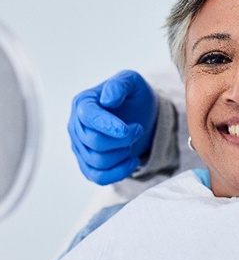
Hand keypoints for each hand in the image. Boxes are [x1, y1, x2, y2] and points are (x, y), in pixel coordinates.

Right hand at [68, 70, 158, 184]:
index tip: (127, 130)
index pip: (88, 117)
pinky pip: (98, 177)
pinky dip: (119, 173)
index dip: (107, 125)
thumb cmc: (134, 97)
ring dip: (123, 154)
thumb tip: (108, 100)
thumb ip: (120, 84)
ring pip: (98, 161)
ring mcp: (80, 147)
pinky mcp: (88, 165)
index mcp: (83, 103)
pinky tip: (133, 160)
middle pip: (94, 142)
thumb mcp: (132, 81)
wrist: (141, 116)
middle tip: (138, 129)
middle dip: (123, 139)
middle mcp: (76, 126)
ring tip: (134, 141)